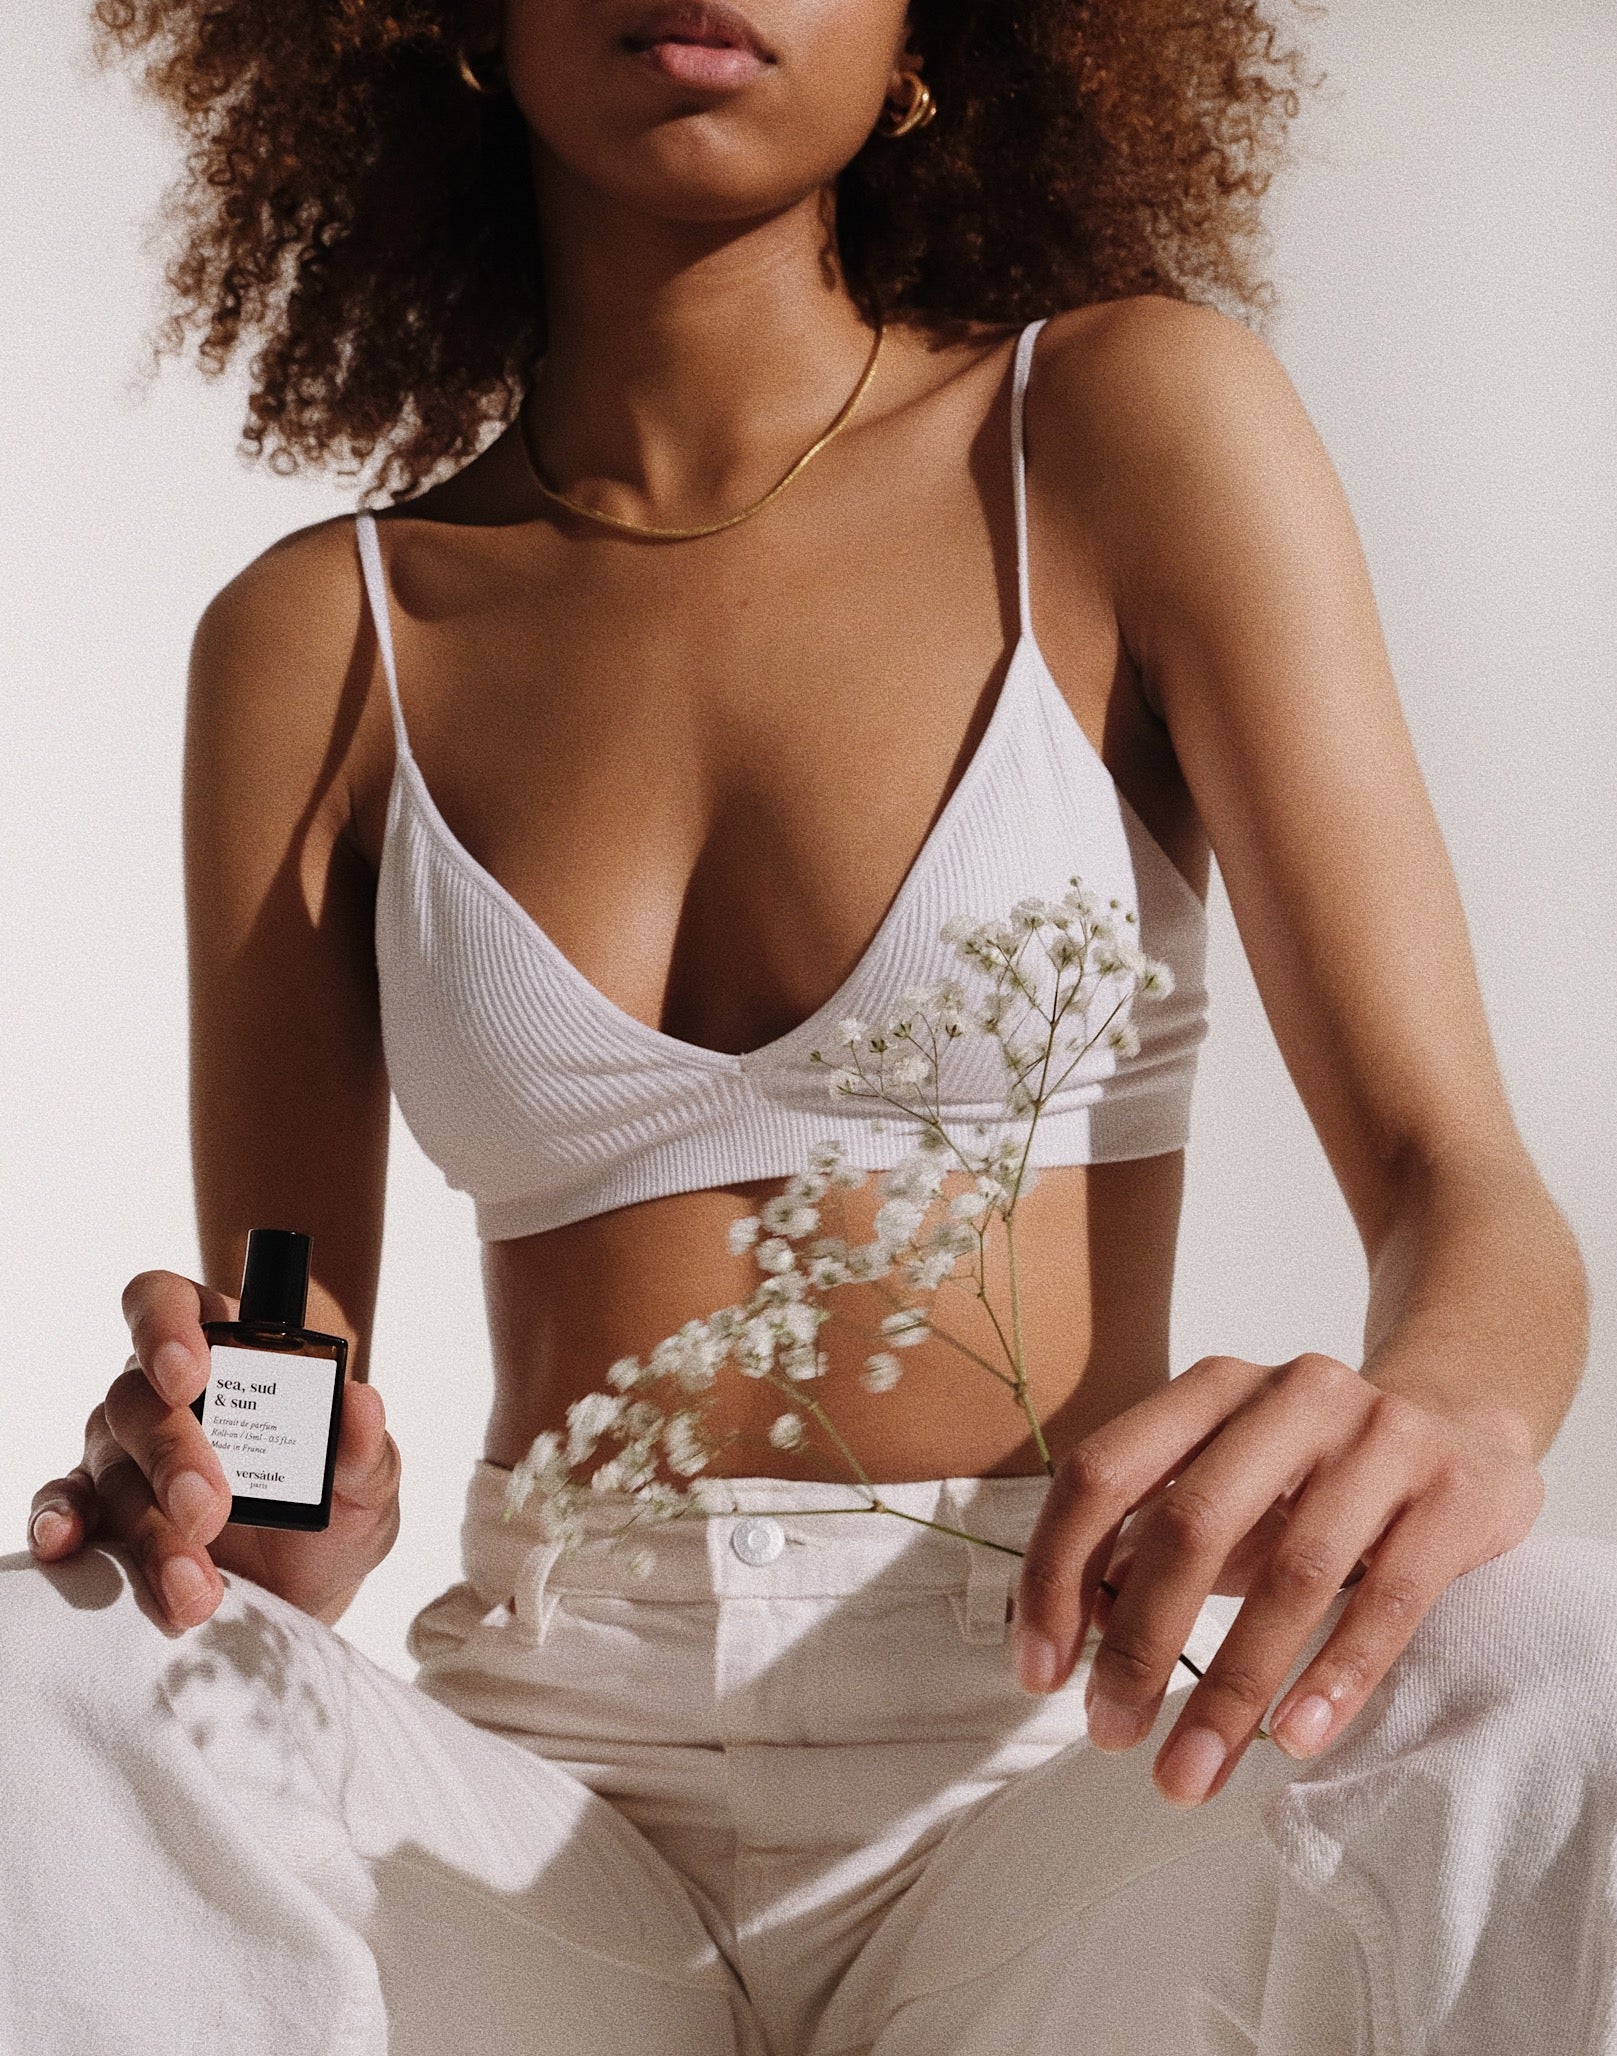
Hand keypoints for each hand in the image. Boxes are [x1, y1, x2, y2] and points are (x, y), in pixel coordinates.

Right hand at [27, 1269, 400, 1627]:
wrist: (308, 1594)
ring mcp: (124, 1454)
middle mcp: (162, 1395)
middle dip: (172, 1454)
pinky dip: (60, 1521)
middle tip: (210, 1510)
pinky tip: (68, 1544)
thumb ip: (366, 1448)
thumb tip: (362, 1403)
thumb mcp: (368, 1486)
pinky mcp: (103, 1514)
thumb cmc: (335, 1513)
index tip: (191, 1374)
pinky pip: (64, 1504)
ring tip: (193, 1586)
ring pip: (112, 1469)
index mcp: (226, 1353)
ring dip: (149, 1529)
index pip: (170, 1302)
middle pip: (137, 1396)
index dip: (166, 1325)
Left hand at [1012, 1352, 1542, 1805]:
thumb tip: (1052, 1630)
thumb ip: (1137, 1542)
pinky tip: (1292, 1740)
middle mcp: (1291, 1394)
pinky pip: (1390, 1600)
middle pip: (1192, 1524)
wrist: (1462, 1431)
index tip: (1037, 1674)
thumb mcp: (1221, 1493)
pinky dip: (1335, 1677)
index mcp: (1210, 1388)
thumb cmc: (1309, 1483)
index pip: (1102, 1471)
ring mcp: (1380, 1437)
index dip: (1057, 1573)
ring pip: (1293, 1575)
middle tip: (1108, 1735)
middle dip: (1140, 1644)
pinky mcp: (1454, 1494)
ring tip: (1190, 1774)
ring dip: (1231, 1689)